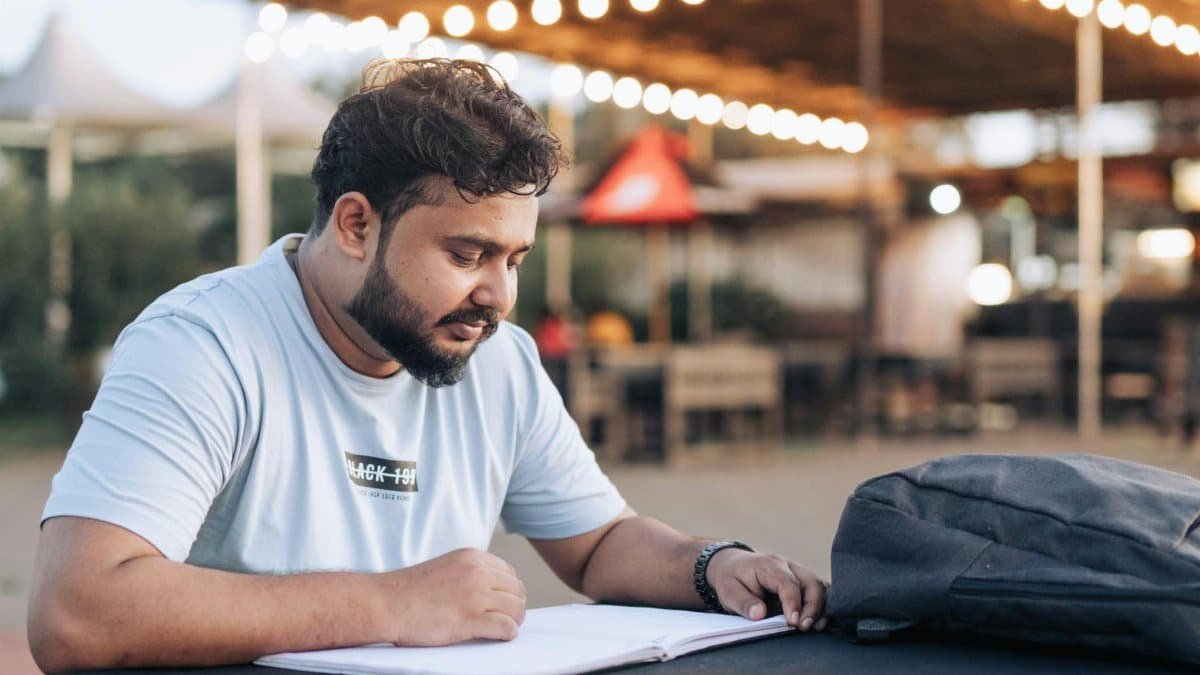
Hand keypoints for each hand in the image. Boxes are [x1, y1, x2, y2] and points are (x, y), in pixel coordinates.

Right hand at [381, 548, 525, 645]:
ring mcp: (475, 595)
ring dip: (514, 620)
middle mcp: (478, 572)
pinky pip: (506, 627)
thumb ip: (469, 572)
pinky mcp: (471, 619)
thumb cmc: (410, 591)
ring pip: (516, 608)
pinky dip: (508, 633)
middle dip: (515, 605)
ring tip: (505, 628)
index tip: (503, 602)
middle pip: (517, 590)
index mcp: (472, 557)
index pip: (509, 573)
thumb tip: (492, 590)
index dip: (509, 590)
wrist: (386, 603)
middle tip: (507, 617)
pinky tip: (500, 636)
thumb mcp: (446, 566)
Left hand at [705, 549, 827, 631]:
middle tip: (803, 628)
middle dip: (812, 607)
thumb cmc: (732, 579)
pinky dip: (824, 607)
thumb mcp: (728, 591)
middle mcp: (789, 566)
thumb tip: (760, 614)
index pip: (788, 583)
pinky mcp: (803, 582)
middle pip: (811, 583)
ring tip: (816, 628)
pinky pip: (820, 592)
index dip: (793, 603)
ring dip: (821, 608)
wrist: (734, 567)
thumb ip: (743, 602)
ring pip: (820, 587)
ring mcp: (799, 573)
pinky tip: (821, 624)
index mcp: (770, 565)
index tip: (792, 623)